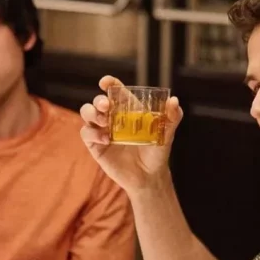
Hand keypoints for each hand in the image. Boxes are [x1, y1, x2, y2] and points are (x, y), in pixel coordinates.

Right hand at [79, 75, 182, 192]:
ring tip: (104, 122)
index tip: (105, 82)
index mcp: (128, 110)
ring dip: (92, 113)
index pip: (116, 92)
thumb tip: (174, 101)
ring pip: (87, 113)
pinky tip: (106, 140)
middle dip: (99, 100)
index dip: (109, 83)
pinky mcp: (96, 145)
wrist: (149, 177)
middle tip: (106, 106)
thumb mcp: (166, 134)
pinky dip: (92, 133)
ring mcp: (103, 130)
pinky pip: (86, 133)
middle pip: (98, 101)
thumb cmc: (157, 153)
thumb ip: (172, 117)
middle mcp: (113, 117)